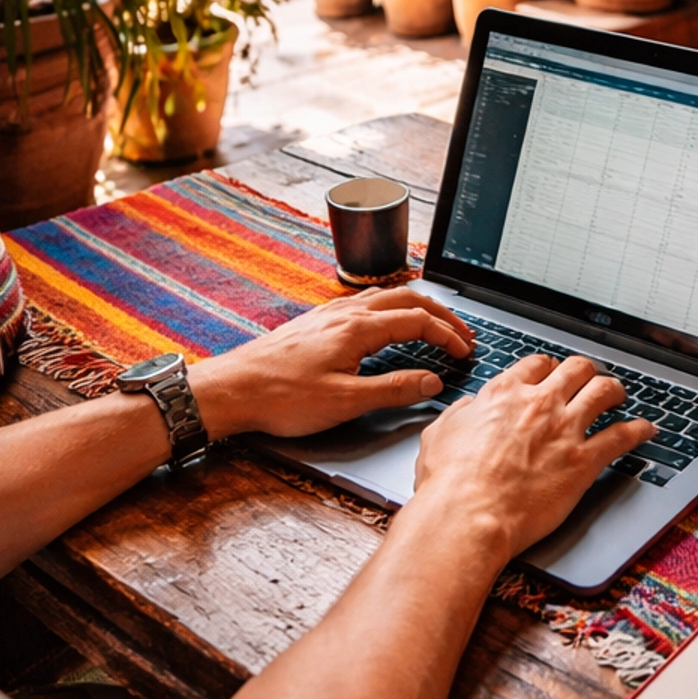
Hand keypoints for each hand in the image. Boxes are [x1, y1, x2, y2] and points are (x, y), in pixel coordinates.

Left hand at [189, 289, 474, 440]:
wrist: (232, 389)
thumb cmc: (281, 397)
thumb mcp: (345, 402)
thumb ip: (393, 390)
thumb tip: (432, 381)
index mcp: (358, 328)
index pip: (418, 321)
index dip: (448, 335)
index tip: (465, 352)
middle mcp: (345, 313)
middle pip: (408, 299)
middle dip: (442, 314)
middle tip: (464, 333)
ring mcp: (329, 314)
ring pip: (385, 296)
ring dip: (417, 307)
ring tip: (435, 323)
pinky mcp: (315, 322)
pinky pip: (364, 302)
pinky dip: (390, 307)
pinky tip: (386, 321)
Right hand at [410, 353, 656, 561]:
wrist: (467, 516)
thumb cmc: (448, 483)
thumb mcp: (439, 435)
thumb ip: (459, 415)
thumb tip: (469, 408)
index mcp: (504, 394)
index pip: (537, 365)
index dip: (548, 369)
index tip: (551, 376)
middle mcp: (538, 404)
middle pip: (576, 368)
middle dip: (585, 372)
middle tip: (589, 381)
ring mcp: (564, 430)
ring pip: (603, 391)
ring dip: (615, 390)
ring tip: (620, 395)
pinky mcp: (583, 461)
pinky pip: (622, 436)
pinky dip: (638, 430)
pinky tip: (646, 430)